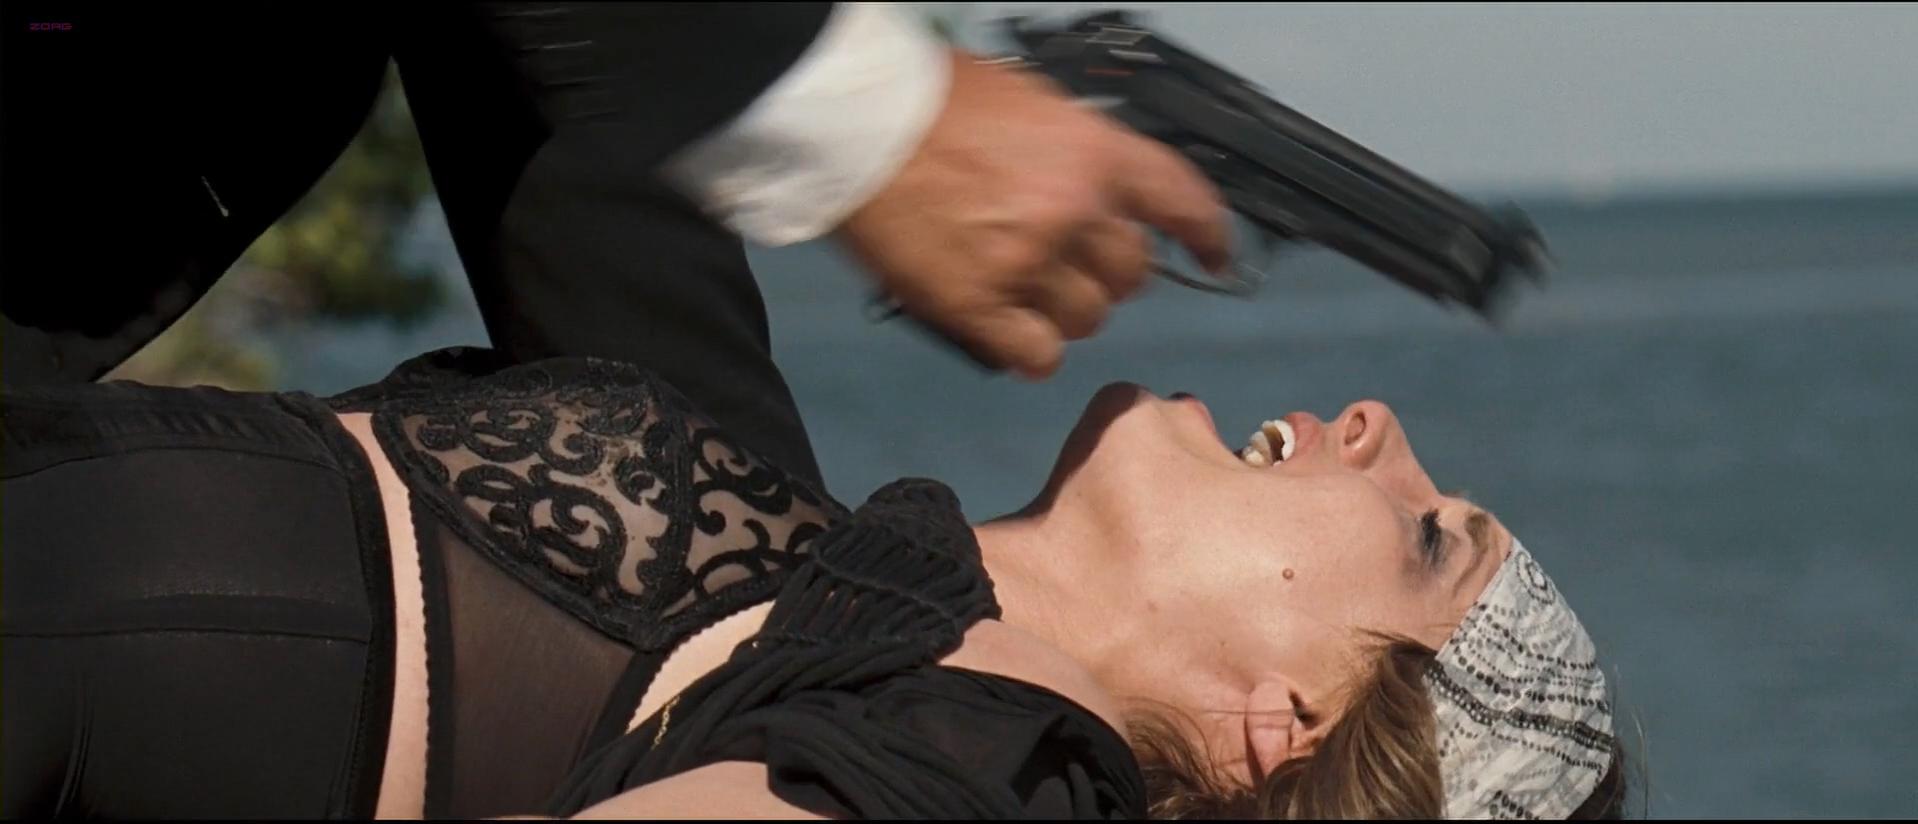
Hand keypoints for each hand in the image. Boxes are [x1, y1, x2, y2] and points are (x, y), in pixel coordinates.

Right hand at [832, 50, 1232, 379]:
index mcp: (1092, 152)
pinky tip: (1005, 328)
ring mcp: (1025, 263)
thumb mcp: (1029, 102)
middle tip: (1068, 264)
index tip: (1215, 256)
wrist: (856, 123)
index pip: (1181, 202)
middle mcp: (1070, 211)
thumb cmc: (928, 103)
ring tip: (1023, 289)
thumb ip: (1074, 154)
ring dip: (1064, 312)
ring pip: (1086, 319)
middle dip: (1108, 273)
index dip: (1207, 236)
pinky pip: (1036, 356)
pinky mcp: (976, 306)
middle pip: (1131, 274)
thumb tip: (1095, 191)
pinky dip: (1028, 349)